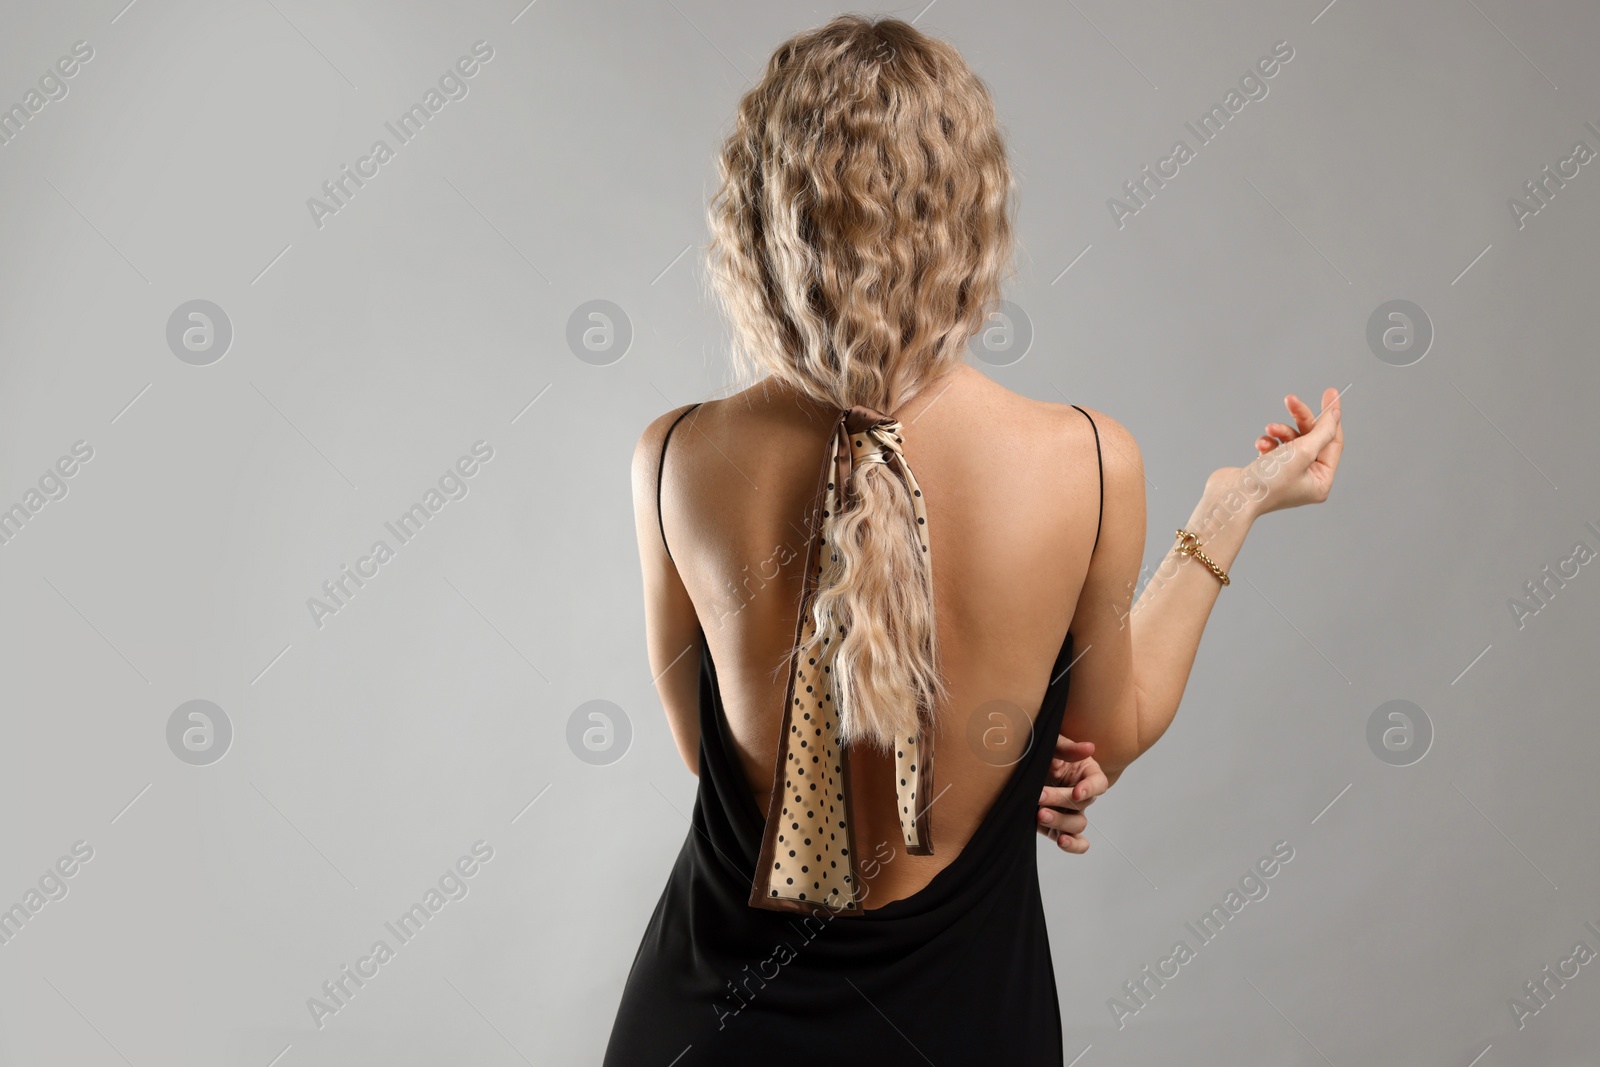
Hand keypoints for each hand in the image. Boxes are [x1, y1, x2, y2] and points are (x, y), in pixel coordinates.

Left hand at [1037, 737, 1108, 853]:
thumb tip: (1089, 748)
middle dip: (1060, 800)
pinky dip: (1072, 845)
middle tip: (1039, 796)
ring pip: (1078, 824)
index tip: (1077, 791)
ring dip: (1060, 821)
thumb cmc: (1042, 752)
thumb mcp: (1051, 744)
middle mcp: (1081, 794)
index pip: (1098, 783)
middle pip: (1082, 804)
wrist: (1022, 766)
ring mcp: (1071, 812)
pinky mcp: (1058, 827)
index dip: (1090, 788)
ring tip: (1040, 815)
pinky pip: (1074, 841)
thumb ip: (1067, 747)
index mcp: (1085, 772)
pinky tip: (1061, 842)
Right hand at [1213, 386, 1343, 515]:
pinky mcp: (1269, 471)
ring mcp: (1287, 476)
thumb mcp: (1302, 451)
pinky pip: (1275, 448)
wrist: (1231, 496)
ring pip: (1291, 441)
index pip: (1334, 442)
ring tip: (1269, 429)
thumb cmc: (1268, 481)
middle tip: (1291, 400)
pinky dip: (1268, 443)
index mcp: (1321, 481)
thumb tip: (1335, 414)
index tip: (1330, 393)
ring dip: (1280, 431)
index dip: (1331, 416)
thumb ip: (1322, 431)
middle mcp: (1306, 480)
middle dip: (1299, 419)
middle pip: (1311, 439)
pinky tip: (1260, 445)